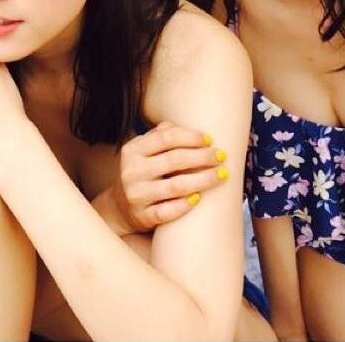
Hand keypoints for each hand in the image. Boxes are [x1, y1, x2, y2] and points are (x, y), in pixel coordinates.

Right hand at [102, 121, 227, 234]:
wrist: (121, 207)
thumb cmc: (143, 171)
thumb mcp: (145, 150)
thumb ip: (163, 134)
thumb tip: (191, 129)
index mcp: (133, 150)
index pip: (166, 137)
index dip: (191, 137)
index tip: (211, 140)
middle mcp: (132, 171)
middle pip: (174, 160)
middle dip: (203, 157)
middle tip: (222, 156)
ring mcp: (137, 195)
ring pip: (176, 186)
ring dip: (204, 180)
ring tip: (222, 175)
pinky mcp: (144, 216)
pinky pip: (169, 211)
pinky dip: (186, 205)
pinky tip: (200, 198)